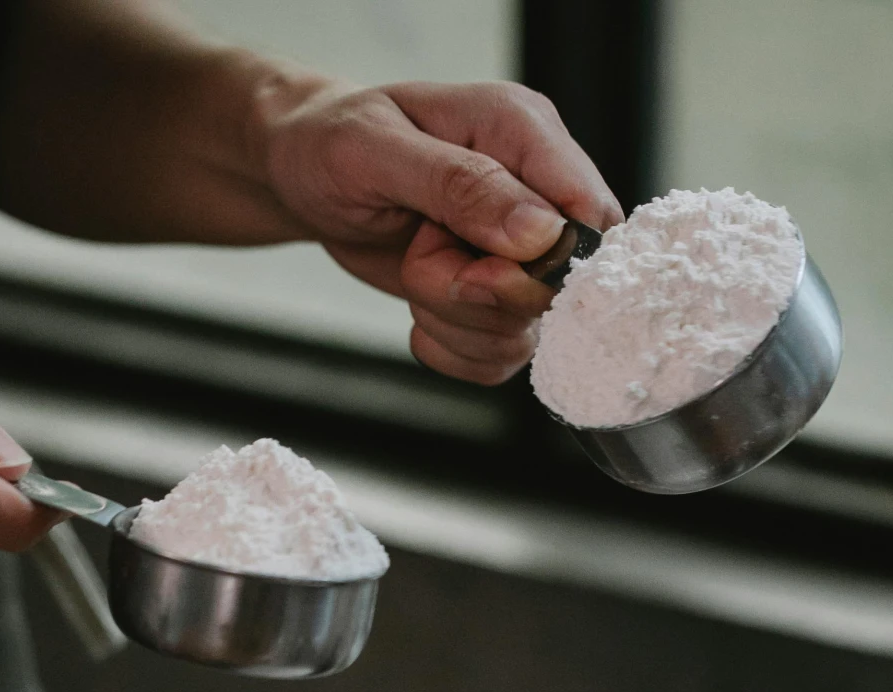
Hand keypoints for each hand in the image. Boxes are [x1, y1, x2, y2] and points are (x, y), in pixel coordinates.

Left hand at [260, 80, 621, 383]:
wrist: (301, 173)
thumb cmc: (330, 142)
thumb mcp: (376, 150)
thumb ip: (460, 186)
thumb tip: (540, 234)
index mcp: (522, 132)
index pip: (591, 217)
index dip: (547, 264)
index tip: (477, 265)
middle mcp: (536, 192)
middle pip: (558, 289)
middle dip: (477, 294)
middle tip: (421, 256)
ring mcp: (521, 252)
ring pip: (525, 332)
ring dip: (455, 321)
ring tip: (415, 268)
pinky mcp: (499, 299)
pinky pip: (499, 358)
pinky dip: (451, 348)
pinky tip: (420, 308)